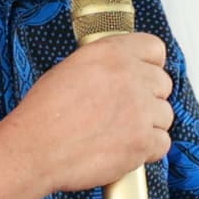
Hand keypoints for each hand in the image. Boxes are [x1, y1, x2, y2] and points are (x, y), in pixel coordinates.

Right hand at [7, 28, 173, 191]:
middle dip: (148, 98)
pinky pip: (162, 143)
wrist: (34, 149)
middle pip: (163, 84)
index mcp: (111, 53)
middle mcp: (129, 77)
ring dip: (148, 125)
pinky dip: (148, 150)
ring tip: (121, 132)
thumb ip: (104, 65)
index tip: (143, 76)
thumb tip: (121, 72)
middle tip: (126, 111)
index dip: (150, 65)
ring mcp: (139, 110)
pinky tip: (126, 148)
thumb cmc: (43, 115)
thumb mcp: (70, 68)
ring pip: (165, 115)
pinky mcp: (142, 142)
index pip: (155, 49)